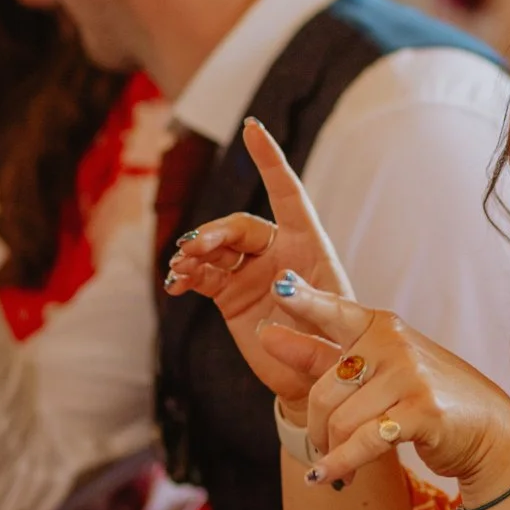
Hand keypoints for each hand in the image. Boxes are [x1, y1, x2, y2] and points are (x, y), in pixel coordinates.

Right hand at [164, 119, 358, 414]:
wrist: (312, 380)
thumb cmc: (335, 347)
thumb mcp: (331, 322)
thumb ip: (308, 300)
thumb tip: (280, 283)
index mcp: (309, 246)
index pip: (288, 194)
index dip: (270, 161)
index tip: (252, 128)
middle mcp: (276, 252)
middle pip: (239, 227)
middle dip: (214, 232)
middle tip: (195, 249)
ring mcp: (249, 271)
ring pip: (215, 247)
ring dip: (194, 252)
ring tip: (180, 267)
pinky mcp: (229, 295)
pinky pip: (201, 274)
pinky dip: (185, 275)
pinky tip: (175, 283)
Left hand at [267, 274, 509, 498]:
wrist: (487, 430)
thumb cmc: (425, 396)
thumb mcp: (375, 369)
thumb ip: (319, 354)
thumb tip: (264, 334)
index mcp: (381, 327)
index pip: (335, 312)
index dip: (304, 301)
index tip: (277, 288)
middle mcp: (395, 344)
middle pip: (326, 390)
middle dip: (318, 428)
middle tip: (322, 447)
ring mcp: (411, 376)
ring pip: (343, 420)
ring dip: (332, 451)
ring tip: (337, 466)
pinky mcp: (423, 411)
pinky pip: (364, 441)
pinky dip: (340, 464)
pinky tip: (326, 478)